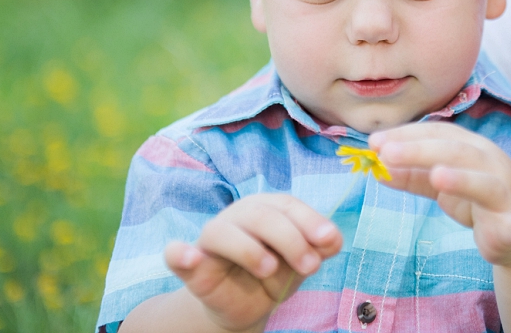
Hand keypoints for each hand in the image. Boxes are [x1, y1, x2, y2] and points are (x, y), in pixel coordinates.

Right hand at [163, 193, 341, 331]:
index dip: (309, 220)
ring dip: (248, 249)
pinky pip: (176, 255)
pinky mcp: (191, 266)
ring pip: (223, 231)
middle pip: (260, 215)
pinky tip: (189, 258)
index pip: (286, 205)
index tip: (330, 240)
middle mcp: (237, 217)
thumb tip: (333, 239)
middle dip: (289, 239)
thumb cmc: (274, 275)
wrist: (245, 306)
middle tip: (310, 266)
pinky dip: (179, 254)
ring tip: (269, 269)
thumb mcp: (300, 264)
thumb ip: (317, 249)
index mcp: (266, 209)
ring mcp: (211, 240)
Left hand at [371, 122, 510, 268]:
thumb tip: (378, 167)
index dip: (406, 135)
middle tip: (386, 153)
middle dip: (420, 150)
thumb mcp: (442, 185)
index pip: (437, 133)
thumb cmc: (479, 200)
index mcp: (470, 148)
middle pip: (455, 151)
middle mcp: (490, 162)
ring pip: (484, 183)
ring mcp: (505, 192)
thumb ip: (413, 176)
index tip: (373, 142)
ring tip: (437, 177)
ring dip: (462, 179)